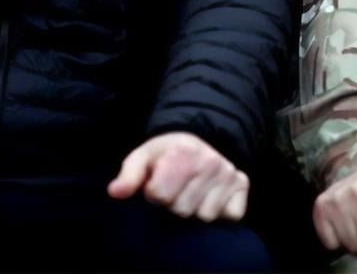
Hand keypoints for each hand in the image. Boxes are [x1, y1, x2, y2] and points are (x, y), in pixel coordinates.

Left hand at [107, 132, 249, 221]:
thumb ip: (129, 175)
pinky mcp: (242, 183)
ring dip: (195, 209)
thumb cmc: (166, 153)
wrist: (197, 140)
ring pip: (205, 216)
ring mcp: (228, 172)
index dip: (154, 193)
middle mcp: (209, 161)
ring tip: (192, 192)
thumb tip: (114, 192)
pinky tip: (211, 197)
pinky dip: (221, 212)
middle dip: (174, 203)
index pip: (160, 195)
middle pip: (182, 209)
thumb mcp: (143, 156)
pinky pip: (230, 216)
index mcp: (182, 151)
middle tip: (176, 188)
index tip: (157, 183)